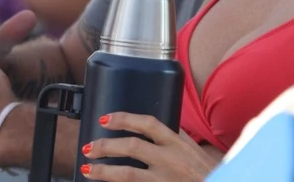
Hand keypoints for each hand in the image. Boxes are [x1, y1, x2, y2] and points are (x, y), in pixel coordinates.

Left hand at [81, 113, 217, 181]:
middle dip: (105, 146)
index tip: (105, 119)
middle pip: (131, 148)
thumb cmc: (205, 171)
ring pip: (127, 175)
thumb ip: (173, 136)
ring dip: (103, 172)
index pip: (147, 123)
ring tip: (87, 170)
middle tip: (88, 148)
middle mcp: (170, 160)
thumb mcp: (192, 148)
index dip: (123, 119)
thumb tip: (152, 127)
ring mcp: (164, 181)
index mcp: (177, 143)